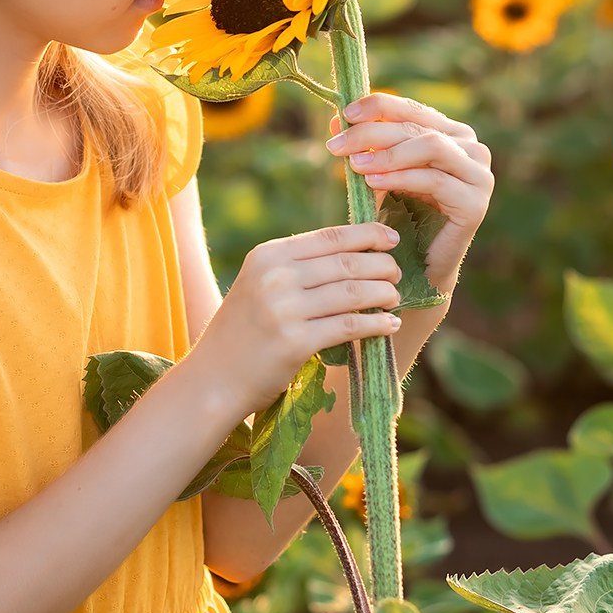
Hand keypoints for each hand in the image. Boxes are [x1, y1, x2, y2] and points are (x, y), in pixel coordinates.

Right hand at [191, 221, 403, 418]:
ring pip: (353, 293)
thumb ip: (297, 266)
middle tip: (397, 274)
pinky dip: (376, 324)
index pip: (330, 236)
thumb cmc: (245, 331)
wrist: (214, 378)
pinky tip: (390, 325)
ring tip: (395, 298)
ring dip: (384, 294)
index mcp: (268, 255)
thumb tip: (355, 251)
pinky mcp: (295, 342)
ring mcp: (284, 309)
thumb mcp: (260, 284)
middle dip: (382, 266)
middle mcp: (275, 277)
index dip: (367, 235)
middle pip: (347, 263)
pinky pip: (349, 326)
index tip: (392, 238)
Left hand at [325, 93, 494, 298]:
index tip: (345, 112)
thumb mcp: (380, 172)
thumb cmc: (400, 214)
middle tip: (336, 144)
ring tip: (353, 164)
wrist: (418, 265)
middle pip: (417, 128)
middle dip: (372, 133)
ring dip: (387, 153)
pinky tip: (372, 182)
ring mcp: (479, 176)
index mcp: (452, 134)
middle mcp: (472, 149)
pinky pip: (436, 180)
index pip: (413, 109)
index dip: (379, 106)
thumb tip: (337, 117)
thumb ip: (367, 145)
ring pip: (430, 146)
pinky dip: (401, 177)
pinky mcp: (476, 203)